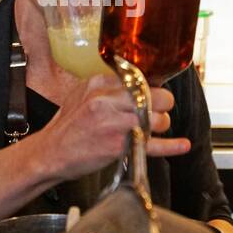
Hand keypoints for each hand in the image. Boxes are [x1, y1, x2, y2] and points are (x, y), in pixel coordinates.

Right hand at [30, 74, 190, 181]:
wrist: (50, 153)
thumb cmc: (67, 127)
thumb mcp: (82, 96)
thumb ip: (108, 88)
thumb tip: (137, 85)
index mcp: (99, 85)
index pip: (139, 79)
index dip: (150, 90)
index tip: (151, 97)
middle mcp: (107, 101)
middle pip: (155, 96)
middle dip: (161, 105)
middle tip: (154, 113)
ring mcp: (114, 123)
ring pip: (157, 119)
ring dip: (158, 126)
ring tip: (148, 131)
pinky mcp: (118, 145)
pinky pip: (152, 144)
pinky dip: (171, 146)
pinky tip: (182, 144)